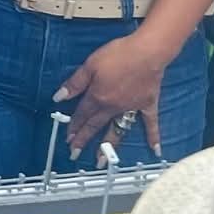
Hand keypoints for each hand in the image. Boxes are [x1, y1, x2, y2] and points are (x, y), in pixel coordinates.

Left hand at [58, 32, 176, 157]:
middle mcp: (113, 107)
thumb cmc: (118, 55)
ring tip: (102, 161)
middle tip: (74, 153)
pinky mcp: (148, 105)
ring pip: (118, 130)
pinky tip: (155, 150)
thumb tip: (58, 97)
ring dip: (109, 146)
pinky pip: (150, 123)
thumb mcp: (89, 65)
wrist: (147, 52)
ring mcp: (131, 108)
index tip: (67, 138)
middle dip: (83, 140)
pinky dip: (153, 136)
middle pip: (95, 126)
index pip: (82, 115)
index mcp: (97, 97)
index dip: (73, 126)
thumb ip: (74, 83)